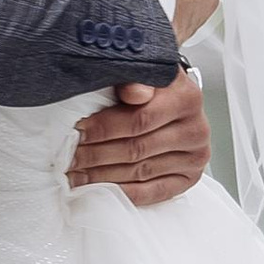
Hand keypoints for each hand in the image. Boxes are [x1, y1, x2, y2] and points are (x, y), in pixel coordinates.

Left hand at [68, 73, 210, 207]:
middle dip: (96, 155)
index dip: (103, 128)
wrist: (173, 99)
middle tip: (68, 160)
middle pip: (136, 149)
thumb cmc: (153, 86)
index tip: (76, 133)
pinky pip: (153, 192)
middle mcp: (195, 129)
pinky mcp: (189, 177)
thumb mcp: (142, 71)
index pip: (139, 120)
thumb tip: (133, 92)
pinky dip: (123, 193)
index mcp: (186, 98)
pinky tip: (100, 190)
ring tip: (75, 175)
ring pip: (140, 172)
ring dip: (103, 176)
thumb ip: (134, 78)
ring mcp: (195, 156)